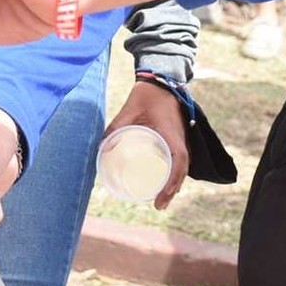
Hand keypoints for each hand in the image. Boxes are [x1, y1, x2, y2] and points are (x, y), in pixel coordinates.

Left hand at [106, 80, 189, 209]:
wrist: (161, 80)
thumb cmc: (145, 96)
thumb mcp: (127, 113)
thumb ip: (114, 130)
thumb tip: (101, 151)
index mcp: (171, 134)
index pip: (178, 164)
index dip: (171, 184)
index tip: (159, 199)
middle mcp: (181, 139)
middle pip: (182, 171)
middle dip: (172, 190)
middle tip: (158, 205)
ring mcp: (182, 138)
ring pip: (183, 166)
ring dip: (175, 183)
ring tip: (162, 198)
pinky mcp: (179, 136)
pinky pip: (181, 158)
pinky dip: (176, 172)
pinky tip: (167, 180)